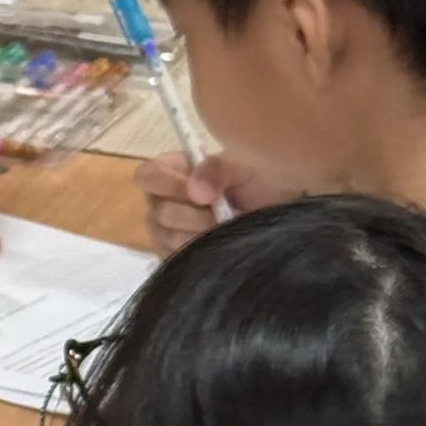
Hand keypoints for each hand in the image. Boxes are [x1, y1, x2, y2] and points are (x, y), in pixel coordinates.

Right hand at [137, 150, 292, 252]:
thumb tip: (196, 193)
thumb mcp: (242, 166)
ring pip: (166, 239)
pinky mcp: (176, 257)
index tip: (199, 194)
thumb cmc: (259, 182)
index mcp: (172, 171)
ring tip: (222, 230)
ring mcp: (166, 233)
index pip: (147, 176)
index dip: (167, 184)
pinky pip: (175, 260)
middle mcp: (162, 202)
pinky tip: (216, 246)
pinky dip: (198, 254)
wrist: (277, 213)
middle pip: (159, 212)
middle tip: (220, 215)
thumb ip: (217, 169)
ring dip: (197, 236)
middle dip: (192, 216)